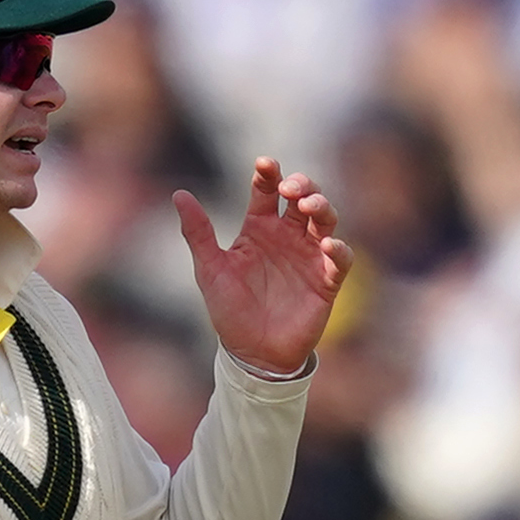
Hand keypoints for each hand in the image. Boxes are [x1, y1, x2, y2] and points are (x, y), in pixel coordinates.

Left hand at [173, 159, 350, 375]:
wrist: (253, 354)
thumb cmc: (230, 311)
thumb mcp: (210, 269)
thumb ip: (198, 232)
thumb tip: (179, 194)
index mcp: (259, 228)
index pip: (266, 190)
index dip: (268, 173)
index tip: (265, 165)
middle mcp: (287, 236)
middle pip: (303, 196)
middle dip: (302, 185)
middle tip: (291, 190)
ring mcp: (309, 256)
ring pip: (325, 219)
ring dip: (322, 207)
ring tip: (310, 207)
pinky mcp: (326, 280)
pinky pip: (341, 258)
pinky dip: (338, 248)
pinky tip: (327, 246)